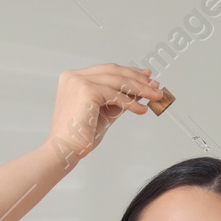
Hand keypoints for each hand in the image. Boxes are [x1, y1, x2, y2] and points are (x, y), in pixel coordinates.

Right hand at [45, 64, 163, 167]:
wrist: (65, 149)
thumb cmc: (80, 136)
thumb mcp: (104, 113)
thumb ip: (118, 100)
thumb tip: (139, 92)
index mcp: (74, 78)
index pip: (106, 70)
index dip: (128, 72)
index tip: (146, 76)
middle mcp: (74, 76)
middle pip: (113, 71)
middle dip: (137, 78)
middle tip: (155, 85)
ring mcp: (78, 81)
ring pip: (117, 81)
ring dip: (139, 89)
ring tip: (154, 97)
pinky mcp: (86, 90)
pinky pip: (114, 94)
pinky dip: (130, 102)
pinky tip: (141, 109)